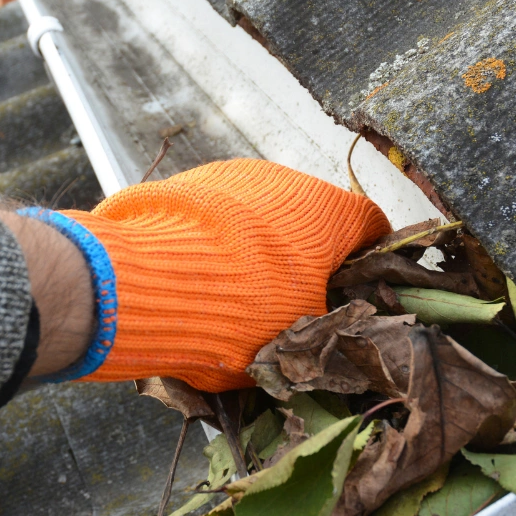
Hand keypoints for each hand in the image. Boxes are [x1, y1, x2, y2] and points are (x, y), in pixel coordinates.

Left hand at [57, 159, 389, 390]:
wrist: (144, 282)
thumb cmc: (240, 313)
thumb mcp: (296, 340)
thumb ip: (321, 328)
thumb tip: (326, 334)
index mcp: (330, 214)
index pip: (372, 227)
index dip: (369, 262)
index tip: (357, 291)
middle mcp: (287, 180)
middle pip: (311, 220)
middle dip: (306, 259)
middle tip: (289, 305)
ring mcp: (232, 175)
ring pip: (259, 215)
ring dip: (256, 249)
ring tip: (232, 295)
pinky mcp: (185, 182)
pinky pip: (214, 214)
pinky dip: (214, 241)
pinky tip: (194, 277)